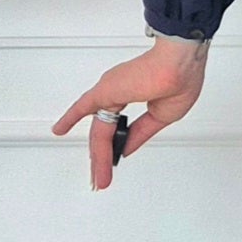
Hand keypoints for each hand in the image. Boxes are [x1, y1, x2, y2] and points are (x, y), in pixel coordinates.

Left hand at [51, 37, 208, 188]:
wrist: (179, 64)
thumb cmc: (181, 77)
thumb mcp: (163, 116)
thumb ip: (141, 133)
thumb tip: (127, 147)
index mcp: (139, 95)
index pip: (122, 126)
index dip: (118, 145)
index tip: (115, 160)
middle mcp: (122, 93)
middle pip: (106, 132)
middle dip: (103, 158)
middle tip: (100, 177)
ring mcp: (111, 93)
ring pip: (99, 131)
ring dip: (97, 157)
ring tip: (96, 177)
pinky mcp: (104, 92)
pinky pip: (82, 108)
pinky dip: (70, 119)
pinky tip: (60, 129)